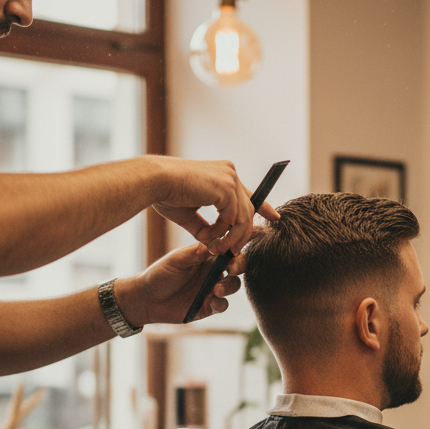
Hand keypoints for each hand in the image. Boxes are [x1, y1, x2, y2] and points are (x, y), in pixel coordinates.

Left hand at [116, 243, 246, 325]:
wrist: (147, 299)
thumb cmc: (159, 275)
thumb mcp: (176, 260)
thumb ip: (195, 253)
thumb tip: (214, 245)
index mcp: (205, 257)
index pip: (226, 251)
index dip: (233, 251)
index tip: (231, 253)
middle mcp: (211, 272)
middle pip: (235, 268)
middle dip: (238, 268)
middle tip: (232, 270)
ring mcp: (211, 290)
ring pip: (232, 286)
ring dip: (229, 286)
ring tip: (217, 289)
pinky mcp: (208, 307)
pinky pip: (223, 305)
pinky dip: (221, 303)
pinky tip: (212, 302)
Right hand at [152, 158, 278, 256]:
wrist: (154, 182)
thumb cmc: (166, 195)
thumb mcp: (191, 214)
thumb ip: (207, 227)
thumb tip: (214, 243)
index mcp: (223, 175)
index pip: (250, 193)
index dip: (264, 207)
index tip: (274, 218)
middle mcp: (230, 174)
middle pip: (248, 211)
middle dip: (242, 236)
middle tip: (230, 254)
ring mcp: (230, 179)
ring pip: (244, 218)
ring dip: (230, 239)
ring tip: (216, 250)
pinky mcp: (227, 187)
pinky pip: (233, 219)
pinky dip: (221, 233)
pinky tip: (207, 237)